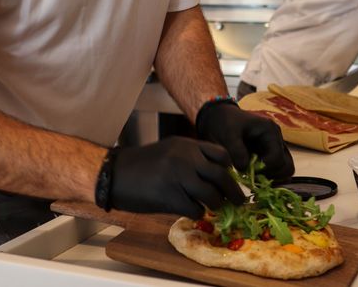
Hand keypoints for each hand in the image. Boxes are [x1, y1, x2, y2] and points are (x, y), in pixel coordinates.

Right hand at [107, 136, 244, 217]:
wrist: (117, 173)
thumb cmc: (144, 163)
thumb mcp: (171, 149)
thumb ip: (193, 156)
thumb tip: (216, 173)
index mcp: (188, 145)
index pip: (222, 154)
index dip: (229, 169)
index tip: (231, 178)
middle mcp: (186, 158)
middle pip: (222, 176)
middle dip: (234, 192)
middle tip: (239, 201)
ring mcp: (179, 177)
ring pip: (212, 195)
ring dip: (217, 205)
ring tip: (214, 207)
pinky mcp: (171, 197)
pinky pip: (196, 209)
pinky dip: (197, 213)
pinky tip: (191, 210)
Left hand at [196, 102, 293, 179]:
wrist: (219, 117)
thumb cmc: (224, 122)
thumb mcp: (228, 133)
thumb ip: (236, 150)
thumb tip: (245, 169)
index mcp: (270, 130)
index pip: (277, 158)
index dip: (264, 169)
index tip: (249, 172)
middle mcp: (277, 139)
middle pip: (286, 166)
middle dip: (271, 176)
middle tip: (253, 178)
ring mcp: (275, 147)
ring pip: (285, 171)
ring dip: (272, 179)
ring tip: (253, 178)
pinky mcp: (269, 155)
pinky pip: (277, 172)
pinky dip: (269, 178)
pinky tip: (253, 178)